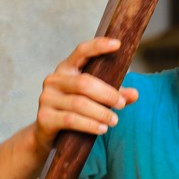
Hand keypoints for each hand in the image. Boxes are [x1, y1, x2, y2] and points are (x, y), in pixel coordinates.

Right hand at [34, 37, 138, 152]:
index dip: (98, 46)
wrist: (47, 134)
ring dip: (101, 113)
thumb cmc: (73, 111)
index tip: (117, 44)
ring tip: (114, 121)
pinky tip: (101, 129)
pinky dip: (89, 125)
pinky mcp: (44, 117)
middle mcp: (54, 80)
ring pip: (79, 103)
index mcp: (67, 69)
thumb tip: (134, 94)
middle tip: (121, 104)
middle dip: (107, 94)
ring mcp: (47, 98)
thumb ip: (113, 95)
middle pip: (84, 83)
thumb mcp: (93, 100)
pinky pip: (71, 119)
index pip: (82, 51)